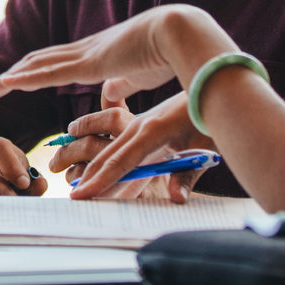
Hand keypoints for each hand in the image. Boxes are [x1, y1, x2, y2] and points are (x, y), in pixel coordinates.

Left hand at [0, 6, 217, 102]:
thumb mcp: (139, 75)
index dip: (37, 70)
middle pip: (41, 60)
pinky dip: (23, 79)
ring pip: (37, 66)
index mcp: (99, 53)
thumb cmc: (169, 54)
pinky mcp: (88, 64)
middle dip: (16, 73)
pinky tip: (6, 84)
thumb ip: (121, 85)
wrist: (181, 33)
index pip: (60, 61)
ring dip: (11, 77)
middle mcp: (86, 50)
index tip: (18, 79)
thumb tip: (108, 97)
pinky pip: (48, 73)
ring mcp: (85, 55)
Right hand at [54, 92, 210, 202]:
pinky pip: (118, 139)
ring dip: (89, 162)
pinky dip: (104, 152)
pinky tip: (93, 158)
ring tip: (69, 174)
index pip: (121, 162)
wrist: (215, 85)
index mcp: (153, 132)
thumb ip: (187, 176)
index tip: (80, 195)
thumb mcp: (206, 148)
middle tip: (69, 195)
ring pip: (109, 145)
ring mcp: (141, 121)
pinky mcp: (145, 121)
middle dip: (87, 175)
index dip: (100, 181)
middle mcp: (141, 125)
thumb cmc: (212, 119)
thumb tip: (176, 199)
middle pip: (107, 154)